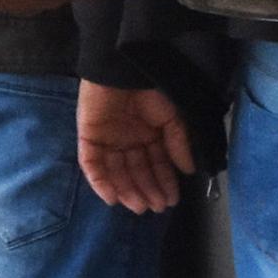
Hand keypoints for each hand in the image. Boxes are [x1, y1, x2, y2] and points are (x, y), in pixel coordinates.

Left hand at [77, 79, 196, 213]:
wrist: (121, 69)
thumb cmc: (148, 89)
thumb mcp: (171, 117)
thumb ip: (178, 143)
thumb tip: (189, 170)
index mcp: (147, 134)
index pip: (156, 164)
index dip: (164, 182)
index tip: (172, 200)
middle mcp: (127, 140)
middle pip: (136, 172)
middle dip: (146, 190)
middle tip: (156, 207)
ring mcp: (107, 140)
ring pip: (115, 172)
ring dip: (127, 190)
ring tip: (140, 205)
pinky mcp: (88, 137)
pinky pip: (92, 165)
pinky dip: (100, 182)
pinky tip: (113, 197)